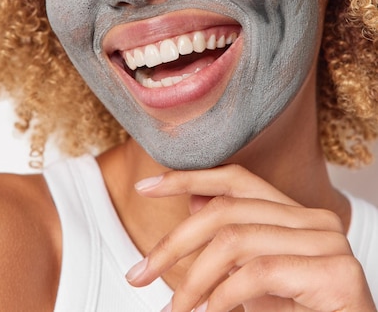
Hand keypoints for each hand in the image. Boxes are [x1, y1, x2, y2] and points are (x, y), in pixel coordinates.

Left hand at [125, 165, 375, 311]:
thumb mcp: (255, 279)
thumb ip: (232, 240)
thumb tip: (193, 201)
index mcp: (297, 214)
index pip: (236, 179)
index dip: (188, 177)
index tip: (145, 186)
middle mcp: (315, 220)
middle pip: (226, 210)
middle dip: (174, 242)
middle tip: (140, 274)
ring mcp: (328, 243)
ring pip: (235, 240)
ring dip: (193, 280)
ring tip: (175, 309)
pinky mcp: (335, 273)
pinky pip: (258, 272)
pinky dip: (223, 296)